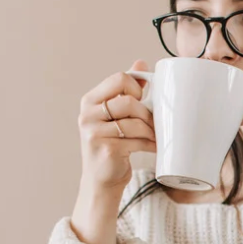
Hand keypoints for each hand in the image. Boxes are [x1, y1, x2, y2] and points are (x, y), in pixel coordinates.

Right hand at [77, 60, 156, 193]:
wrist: (101, 181)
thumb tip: (141, 62)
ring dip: (151, 131)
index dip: (137, 87)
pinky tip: (154, 148)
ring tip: (155, 137)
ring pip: (135, 122)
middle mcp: (87, 115)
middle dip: (147, 113)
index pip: (119, 78)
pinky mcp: (106, 149)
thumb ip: (126, 90)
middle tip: (153, 124)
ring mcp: (94, 133)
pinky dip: (151, 145)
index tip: (142, 100)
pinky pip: (137, 141)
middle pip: (129, 101)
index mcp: (90, 101)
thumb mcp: (114, 115)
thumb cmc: (111, 145)